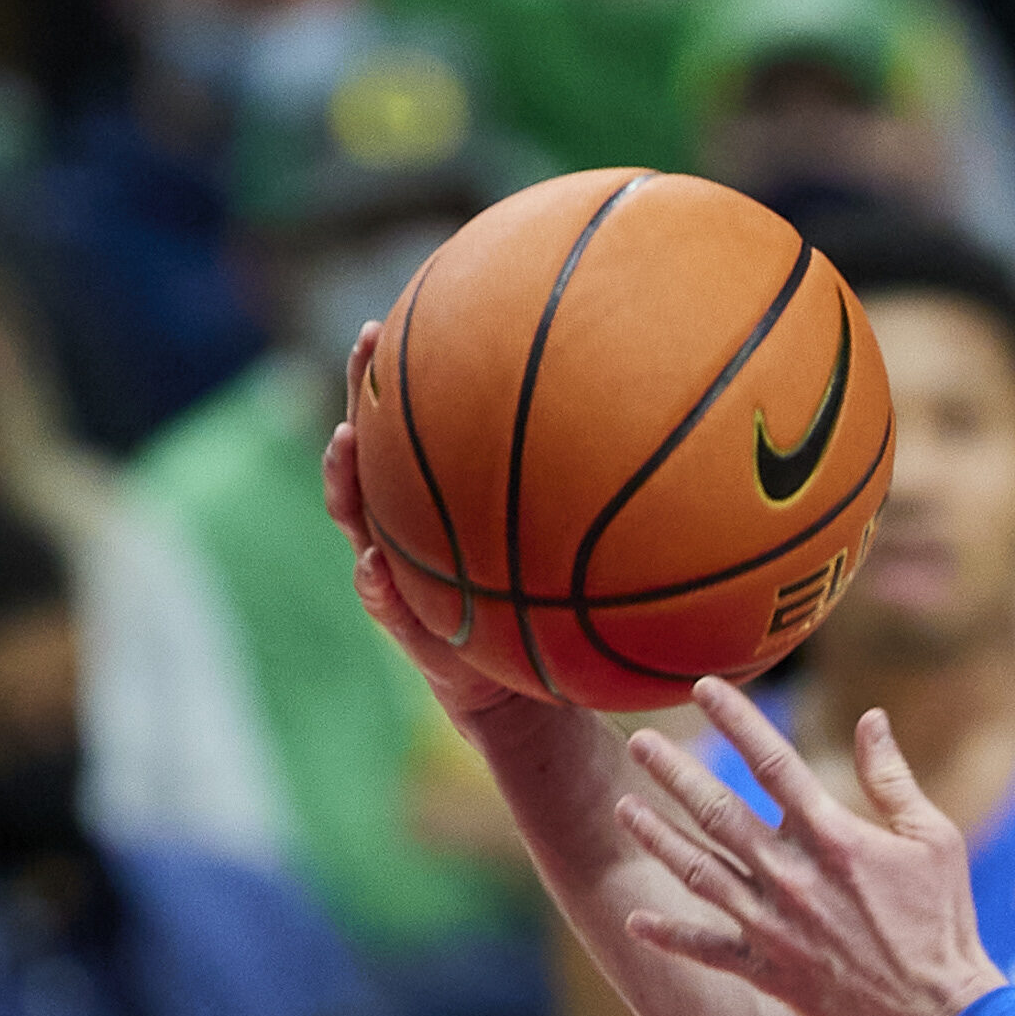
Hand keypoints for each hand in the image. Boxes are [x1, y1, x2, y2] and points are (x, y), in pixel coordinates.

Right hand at [319, 324, 564, 738]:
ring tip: (345, 442)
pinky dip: (377, 586)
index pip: (413, 429)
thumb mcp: (573, 564)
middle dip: (364, 392)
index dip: (399, 374)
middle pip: (373, 452)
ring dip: (346, 480)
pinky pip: (388, 606)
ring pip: (359, 520)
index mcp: (440, 506)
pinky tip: (373, 566)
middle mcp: (410, 530)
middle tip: (369, 342)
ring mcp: (400, 576)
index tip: (401, 322)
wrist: (527, 693)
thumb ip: (594, 518)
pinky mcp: (409, 631)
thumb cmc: (551, 616)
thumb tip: (669, 454)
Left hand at [610, 681, 1012, 1015]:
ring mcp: (773, 926)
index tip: (702, 686)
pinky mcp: (768, 972)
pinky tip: (636, 920)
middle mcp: (791, 876)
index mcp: (833, 837)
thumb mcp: (935, 839)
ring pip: (698, 872)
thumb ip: (893, 779)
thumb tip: (872, 718)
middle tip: (639, 743)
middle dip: (673, 773)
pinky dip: (670, 935)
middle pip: (717, 812)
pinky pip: (707, 949)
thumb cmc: (943, 922)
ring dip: (657, 838)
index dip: (736, 720)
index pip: (773, 763)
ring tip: (624, 808)